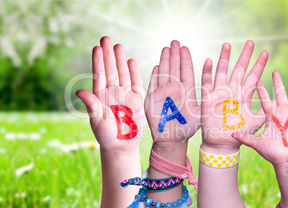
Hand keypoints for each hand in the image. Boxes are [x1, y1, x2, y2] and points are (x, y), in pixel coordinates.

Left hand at [76, 36, 145, 151]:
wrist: (122, 146)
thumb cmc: (107, 136)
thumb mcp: (97, 121)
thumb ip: (91, 105)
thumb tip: (80, 91)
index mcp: (100, 97)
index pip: (99, 75)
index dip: (98, 61)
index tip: (96, 48)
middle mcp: (112, 93)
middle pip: (110, 70)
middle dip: (108, 54)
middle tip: (106, 38)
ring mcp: (125, 95)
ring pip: (122, 73)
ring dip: (120, 60)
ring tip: (118, 46)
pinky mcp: (136, 100)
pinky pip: (135, 83)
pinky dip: (134, 72)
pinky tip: (131, 61)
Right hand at [144, 40, 199, 147]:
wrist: (172, 139)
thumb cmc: (187, 128)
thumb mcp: (200, 114)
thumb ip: (206, 102)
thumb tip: (217, 91)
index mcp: (187, 90)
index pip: (186, 71)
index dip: (185, 59)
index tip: (185, 47)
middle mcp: (175, 89)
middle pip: (174, 68)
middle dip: (174, 55)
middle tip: (175, 41)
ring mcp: (163, 93)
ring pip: (164, 73)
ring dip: (164, 60)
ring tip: (166, 48)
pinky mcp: (152, 99)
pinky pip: (153, 84)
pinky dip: (154, 75)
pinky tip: (156, 66)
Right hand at [200, 41, 268, 153]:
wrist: (223, 143)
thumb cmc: (240, 132)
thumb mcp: (256, 121)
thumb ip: (267, 111)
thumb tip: (280, 102)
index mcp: (244, 94)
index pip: (253, 76)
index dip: (259, 65)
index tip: (266, 52)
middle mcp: (232, 90)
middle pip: (239, 69)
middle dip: (244, 56)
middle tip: (250, 42)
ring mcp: (220, 93)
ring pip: (222, 71)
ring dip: (224, 59)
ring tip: (227, 45)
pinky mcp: (208, 98)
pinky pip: (207, 83)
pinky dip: (207, 72)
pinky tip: (209, 61)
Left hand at [232, 71, 287, 165]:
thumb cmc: (272, 153)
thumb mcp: (257, 143)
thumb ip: (245, 138)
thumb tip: (231, 134)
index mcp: (271, 116)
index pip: (265, 100)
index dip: (261, 91)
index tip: (257, 80)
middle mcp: (282, 113)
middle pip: (280, 94)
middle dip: (277, 83)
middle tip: (275, 71)